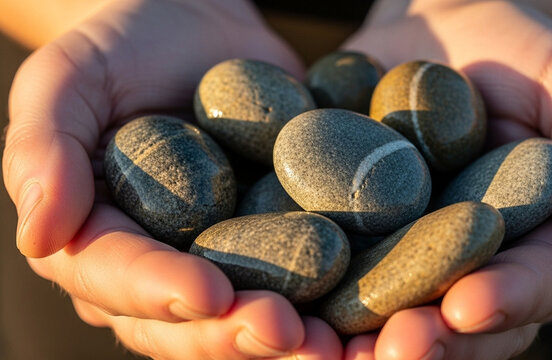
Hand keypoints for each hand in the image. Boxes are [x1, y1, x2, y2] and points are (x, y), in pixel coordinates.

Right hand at [3, 0, 341, 357]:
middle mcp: (154, 266)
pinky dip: (329, 304)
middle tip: (289, 333)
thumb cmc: (120, 48)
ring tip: (335, 349)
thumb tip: (39, 236)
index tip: (208, 292)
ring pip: (241, 319)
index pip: (118, 277)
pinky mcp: (269, 243)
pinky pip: (294, 282)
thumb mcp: (67, 78)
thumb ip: (44, 148)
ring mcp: (215, 259)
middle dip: (232, 333)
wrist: (194, 29)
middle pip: (184, 321)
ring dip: (287, 341)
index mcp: (94, 239)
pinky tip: (366, 318)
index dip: (158, 291)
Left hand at [341, 0, 551, 357]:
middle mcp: (473, 259)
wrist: (433, 29)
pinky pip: (335, 271)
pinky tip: (287, 306)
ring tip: (336, 352)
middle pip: (461, 319)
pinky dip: (314, 296)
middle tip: (396, 351)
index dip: (508, 299)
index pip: (535, 281)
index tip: (470, 306)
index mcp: (538, 236)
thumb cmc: (516, 50)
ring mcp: (410, 251)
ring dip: (365, 340)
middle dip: (431, 340)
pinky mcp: (354, 233)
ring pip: (394, 312)